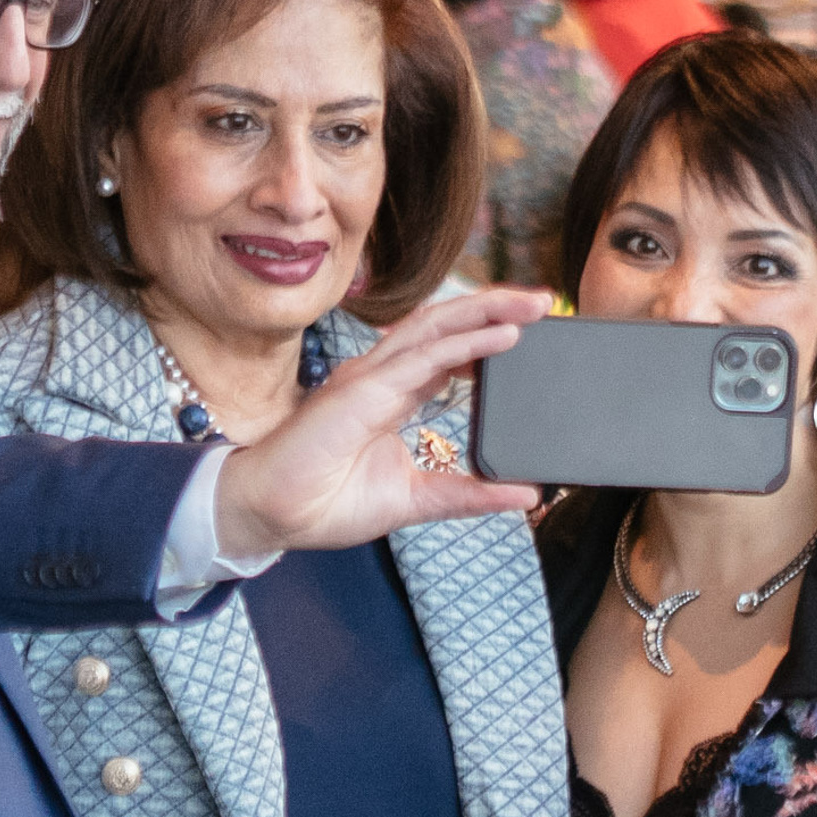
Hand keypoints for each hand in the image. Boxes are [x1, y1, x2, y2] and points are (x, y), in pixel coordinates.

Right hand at [213, 287, 547, 561]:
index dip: (488, 335)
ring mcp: (370, 378)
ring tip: (532, 304)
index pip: (448, 351)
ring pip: (436, 328)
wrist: (272, 516)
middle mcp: (381, 377)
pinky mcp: (362, 392)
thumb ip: (468, 493)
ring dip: (486, 311)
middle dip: (496, 308)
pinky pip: (422, 359)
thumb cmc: (324, 503)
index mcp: (392, 395)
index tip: (533, 332)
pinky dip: (465, 344)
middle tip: (545, 300)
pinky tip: (501, 337)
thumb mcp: (416, 500)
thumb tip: (525, 495)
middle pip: (446, 326)